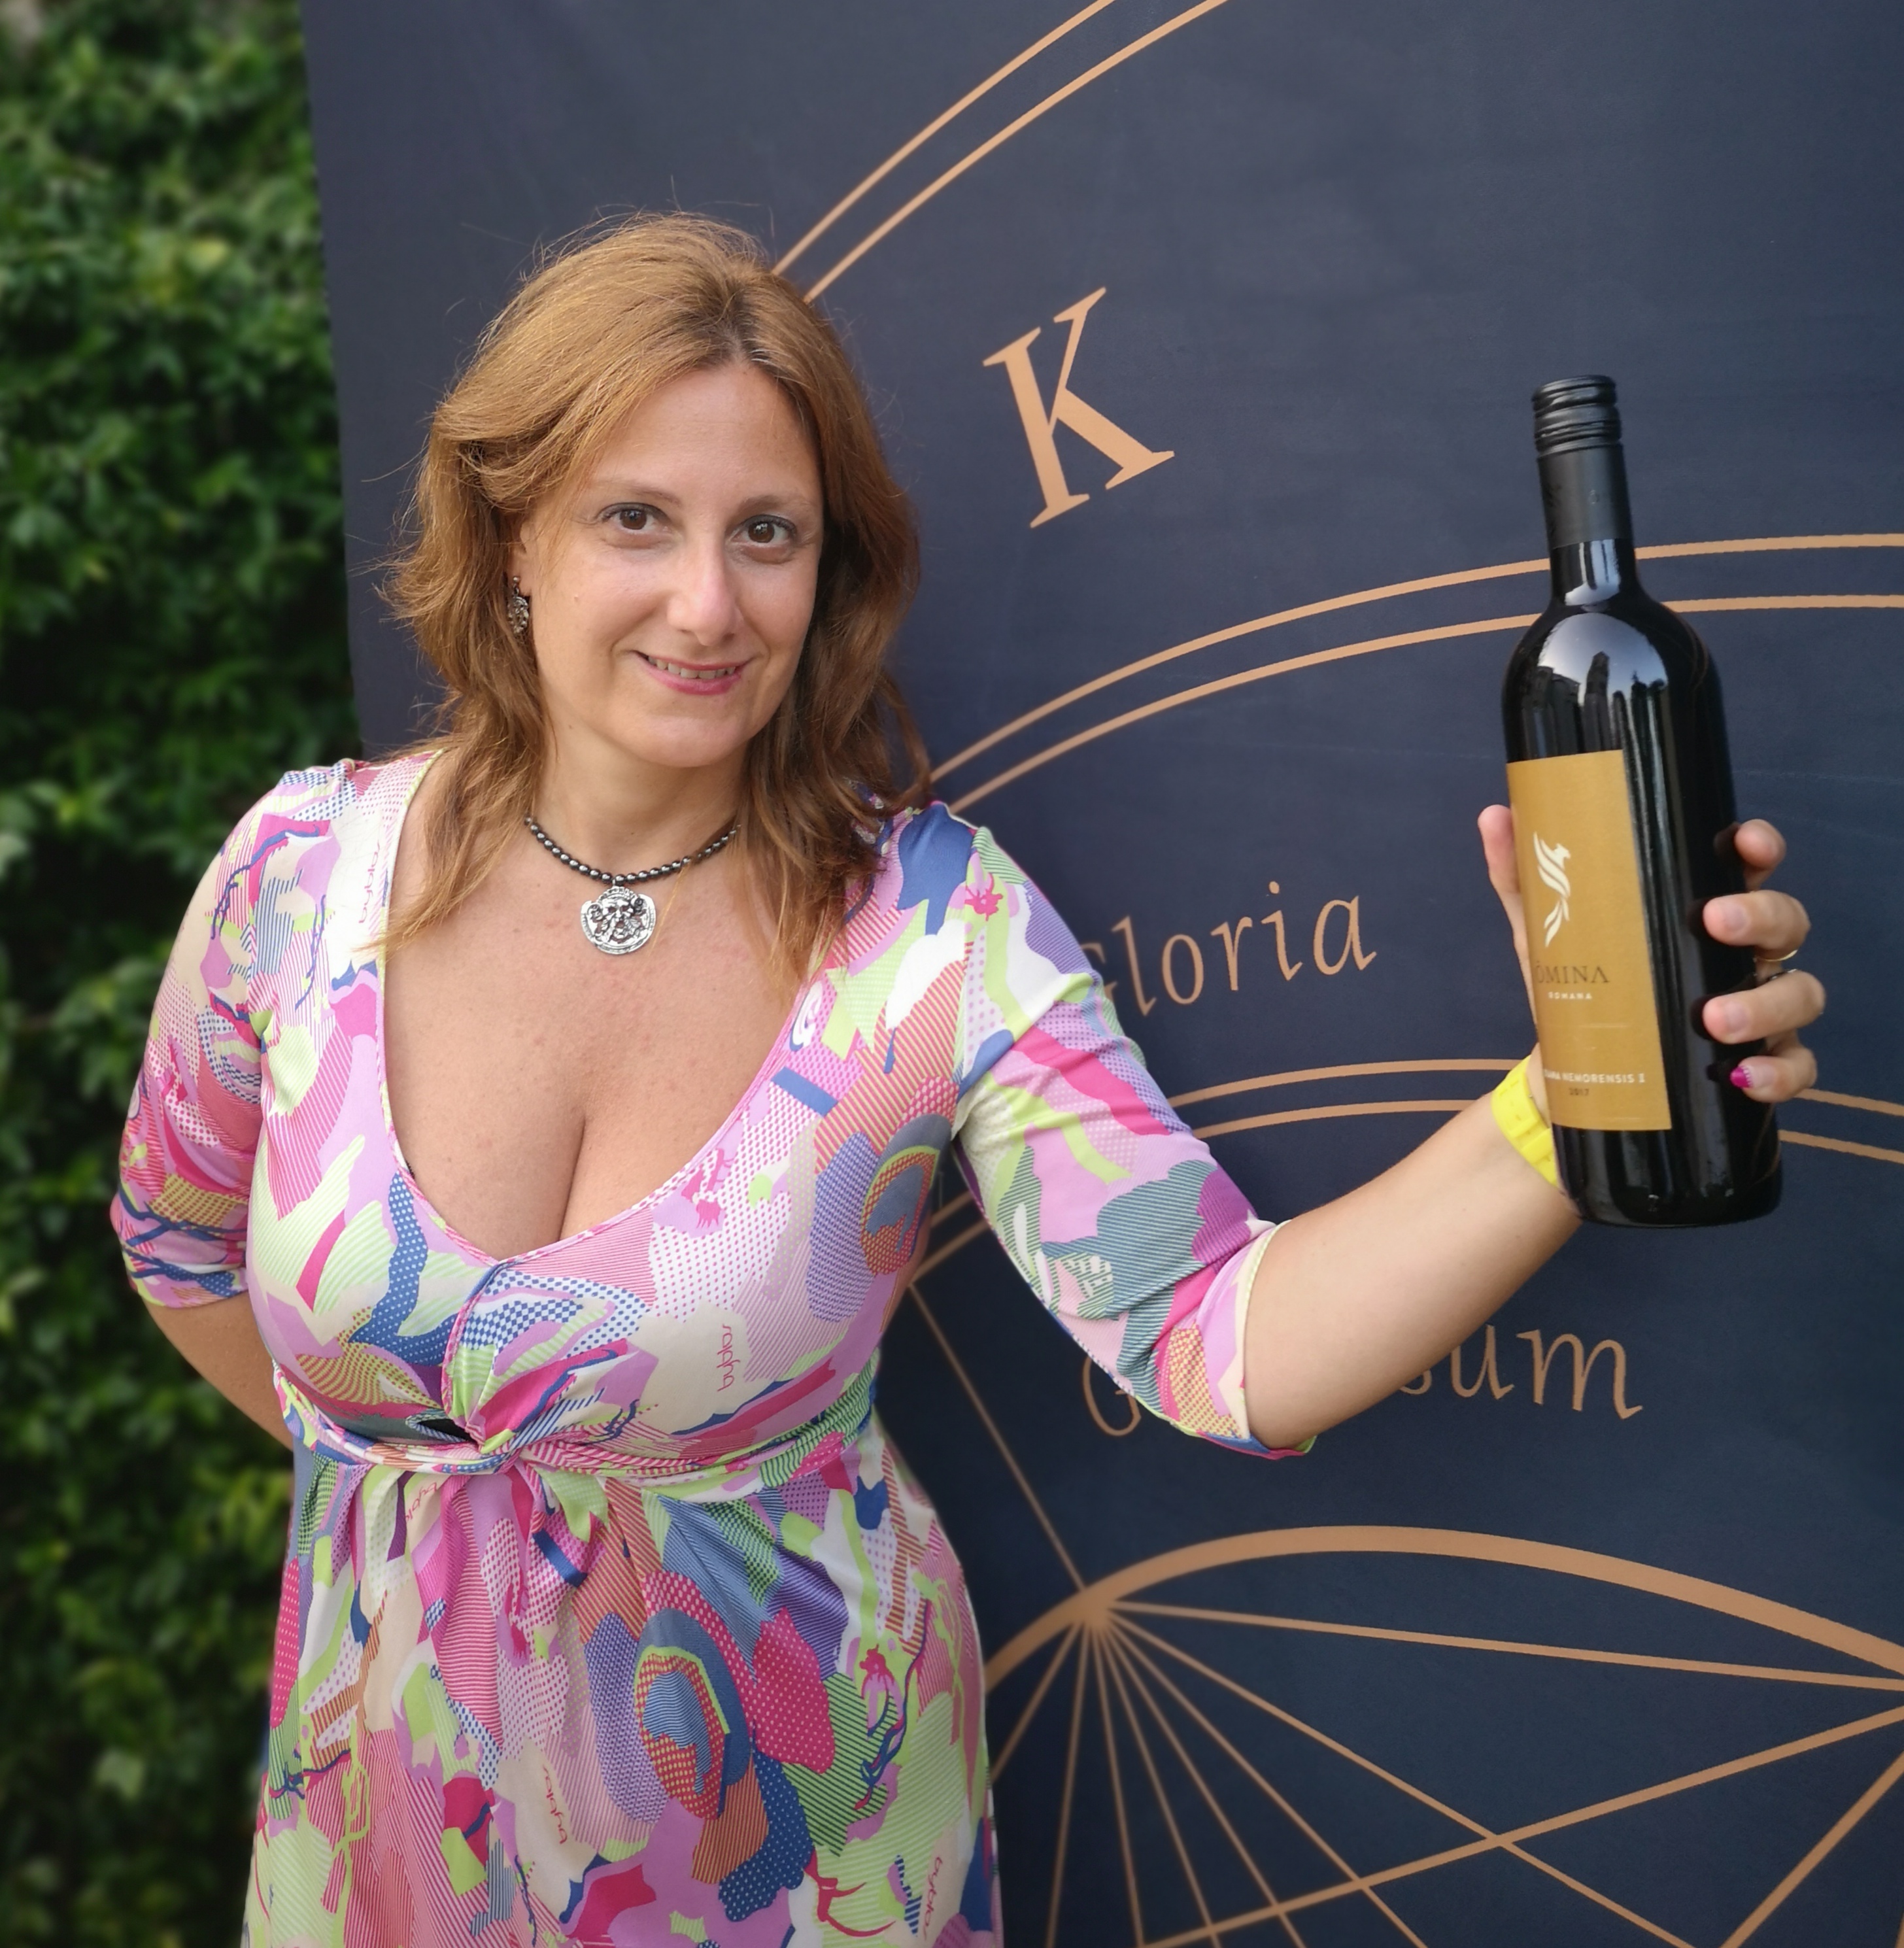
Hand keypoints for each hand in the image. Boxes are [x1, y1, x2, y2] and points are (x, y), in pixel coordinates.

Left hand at [1477, 808, 1823, 1105]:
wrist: (1573, 1076)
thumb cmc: (1580, 987)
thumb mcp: (1545, 932)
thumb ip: (1522, 877)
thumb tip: (1494, 815)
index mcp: (1701, 908)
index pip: (1750, 864)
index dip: (1760, 846)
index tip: (1744, 845)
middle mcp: (1741, 954)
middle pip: (1786, 921)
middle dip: (1761, 917)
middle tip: (1713, 922)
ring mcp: (1759, 1008)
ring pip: (1800, 994)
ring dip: (1766, 1003)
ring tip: (1712, 1019)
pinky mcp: (1758, 1064)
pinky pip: (1796, 1066)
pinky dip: (1780, 1071)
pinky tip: (1742, 1075)